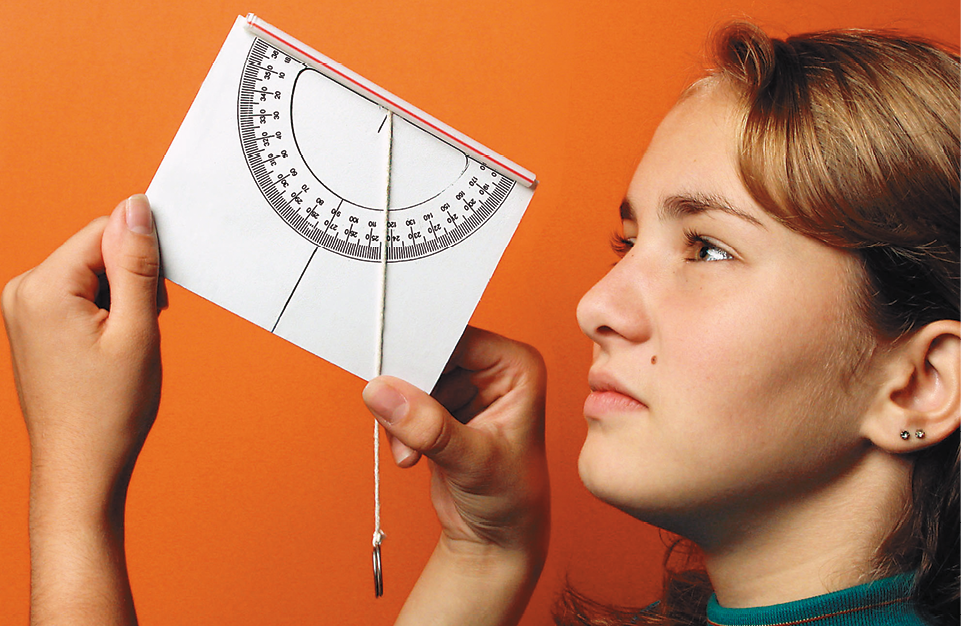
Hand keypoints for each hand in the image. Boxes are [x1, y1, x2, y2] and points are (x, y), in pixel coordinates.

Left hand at [3, 193, 163, 511]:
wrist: (80, 467)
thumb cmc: (107, 410)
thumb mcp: (137, 330)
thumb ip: (137, 264)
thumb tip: (136, 208)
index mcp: (43, 288)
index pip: (104, 231)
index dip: (142, 258)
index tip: (156, 300)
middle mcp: (22, 292)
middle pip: (96, 250)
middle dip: (131, 280)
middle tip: (141, 330)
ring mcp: (22, 310)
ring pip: (91, 273)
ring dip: (121, 298)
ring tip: (124, 345)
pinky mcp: (32, 325)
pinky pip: (78, 294)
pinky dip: (105, 312)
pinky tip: (111, 348)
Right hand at [363, 326, 549, 561]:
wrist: (497, 538)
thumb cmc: (510, 500)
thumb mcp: (473, 462)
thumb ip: (429, 427)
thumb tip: (380, 391)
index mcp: (515, 366)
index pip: (458, 339)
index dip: (420, 350)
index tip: (386, 364)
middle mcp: (491, 369)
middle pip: (429, 354)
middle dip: (406, 388)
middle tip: (392, 417)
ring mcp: (464, 388)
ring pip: (410, 378)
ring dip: (399, 415)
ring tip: (409, 451)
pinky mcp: (440, 407)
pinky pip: (402, 400)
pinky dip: (396, 428)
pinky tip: (410, 457)